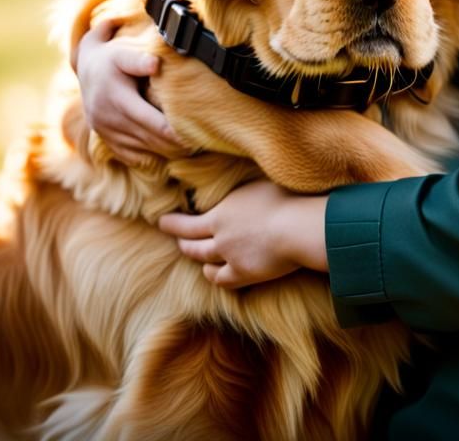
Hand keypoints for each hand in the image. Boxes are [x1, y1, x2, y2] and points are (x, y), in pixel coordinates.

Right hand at [76, 18, 186, 164]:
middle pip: (148, 139)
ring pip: (140, 150)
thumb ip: (138, 60)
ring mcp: (104, 131)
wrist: (86, 68)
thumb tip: (155, 64)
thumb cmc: (112, 59)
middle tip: (200, 145)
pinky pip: (128, 155)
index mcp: (116, 99)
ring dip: (164, 152)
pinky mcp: (104, 138)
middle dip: (174, 144)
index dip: (173, 132)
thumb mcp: (122, 54)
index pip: (150, 122)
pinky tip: (167, 155)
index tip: (195, 136)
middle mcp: (108, 119)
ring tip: (189, 151)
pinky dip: (148, 157)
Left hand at [158, 180, 329, 287]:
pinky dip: (214, 275)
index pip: (187, 223)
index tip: (161, 222)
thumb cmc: (284, 198)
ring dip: (197, 257)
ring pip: (204, 260)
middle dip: (182, 241)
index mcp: (221, 214)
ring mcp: (230, 257)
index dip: (172, 225)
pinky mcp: (244, 273)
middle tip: (177, 238)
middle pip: (191, 244)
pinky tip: (213, 272)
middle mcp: (220, 237)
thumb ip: (242, 190)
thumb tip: (236, 180)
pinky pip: (221, 279)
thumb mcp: (258, 183)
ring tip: (194, 254)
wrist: (297, 227)